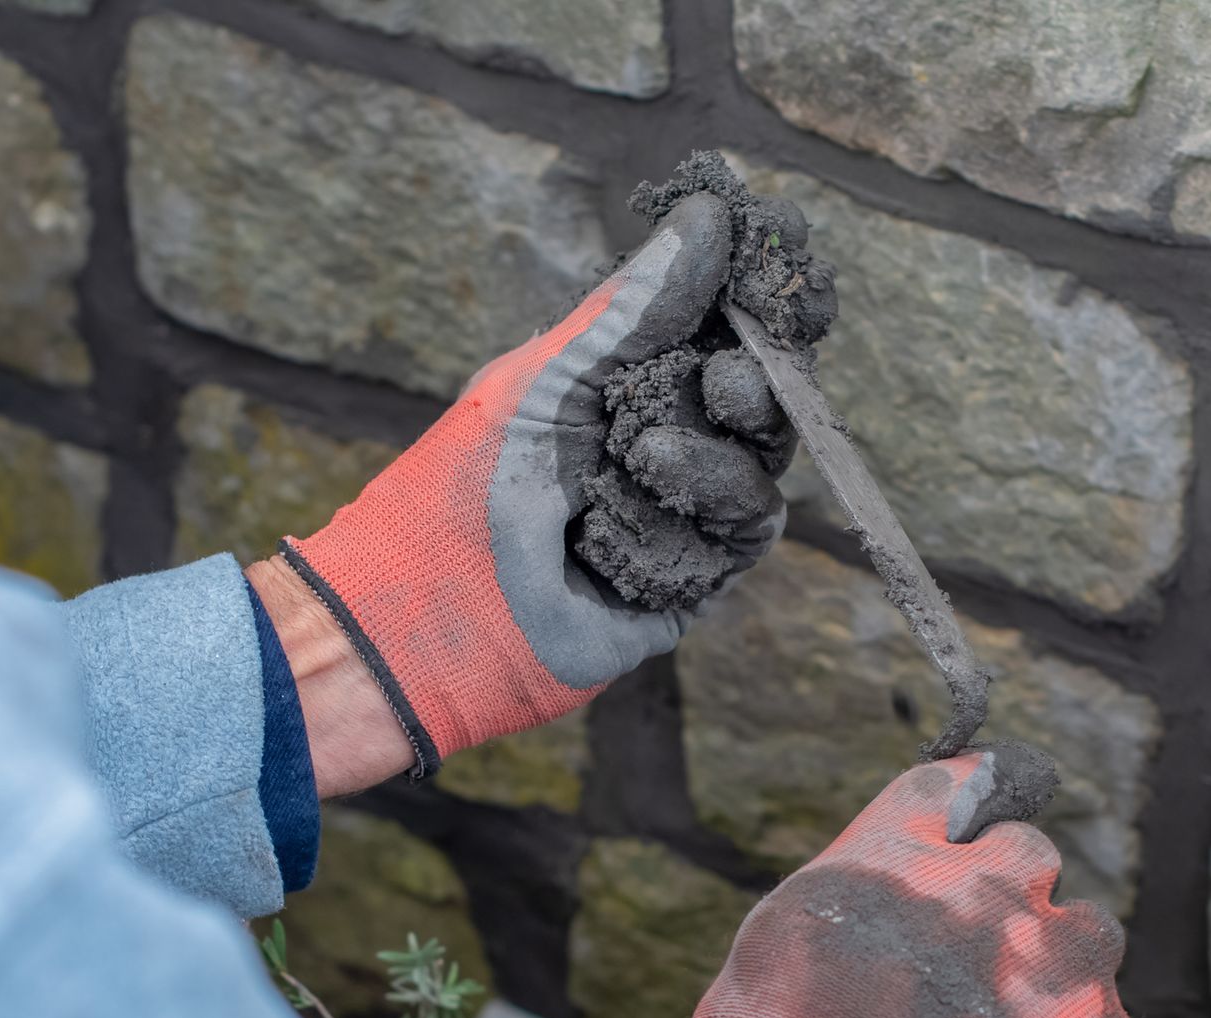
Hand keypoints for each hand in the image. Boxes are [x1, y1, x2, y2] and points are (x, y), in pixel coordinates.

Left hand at [274, 191, 792, 777]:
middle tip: (724, 377)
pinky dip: (709, 506)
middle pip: (760, 394)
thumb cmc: (468, 482)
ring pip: (762, 461)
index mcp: (627, 382)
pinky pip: (750, 527)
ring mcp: (685, 512)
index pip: (720, 328)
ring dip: (714, 455)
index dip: (753, 298)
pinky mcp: (697, 576)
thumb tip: (710, 214)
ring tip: (644, 458)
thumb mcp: (551, 377)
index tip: (775, 261)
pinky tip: (647, 502)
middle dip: (753, 379)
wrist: (435, 611)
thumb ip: (636, 306)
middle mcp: (667, 439)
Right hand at [609, 750, 1150, 1017]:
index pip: (958, 785)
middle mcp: (976, 890)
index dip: (974, 803)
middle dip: (1010, 904)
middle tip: (976, 972)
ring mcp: (1045, 967)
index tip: (981, 823)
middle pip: (1032, 857)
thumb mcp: (778, 954)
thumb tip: (910, 904)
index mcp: (887, 855)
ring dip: (1058, 976)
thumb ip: (858, 905)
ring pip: (1089, 937)